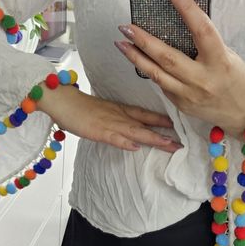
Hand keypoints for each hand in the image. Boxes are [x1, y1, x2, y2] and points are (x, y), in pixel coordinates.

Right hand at [36, 83, 182, 152]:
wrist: (60, 99)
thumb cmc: (80, 106)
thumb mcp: (104, 111)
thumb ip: (119, 119)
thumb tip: (133, 133)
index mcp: (122, 110)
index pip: (147, 115)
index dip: (164, 121)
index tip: (181, 127)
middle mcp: (120, 116)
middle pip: (147, 124)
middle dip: (166, 134)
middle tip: (183, 142)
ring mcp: (110, 123)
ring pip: (136, 131)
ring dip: (153, 139)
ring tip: (169, 145)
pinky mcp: (97, 131)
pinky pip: (113, 137)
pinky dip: (124, 142)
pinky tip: (135, 146)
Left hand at [115, 0, 244, 136]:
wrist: (242, 114)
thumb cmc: (237, 80)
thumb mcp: (228, 55)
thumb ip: (205, 43)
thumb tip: (181, 21)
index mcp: (220, 61)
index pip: (202, 30)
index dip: (186, 8)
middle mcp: (203, 80)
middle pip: (167, 57)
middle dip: (143, 40)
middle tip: (126, 26)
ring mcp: (190, 95)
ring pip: (156, 74)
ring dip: (136, 57)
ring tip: (121, 43)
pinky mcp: (181, 105)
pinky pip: (162, 85)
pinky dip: (151, 71)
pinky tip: (141, 60)